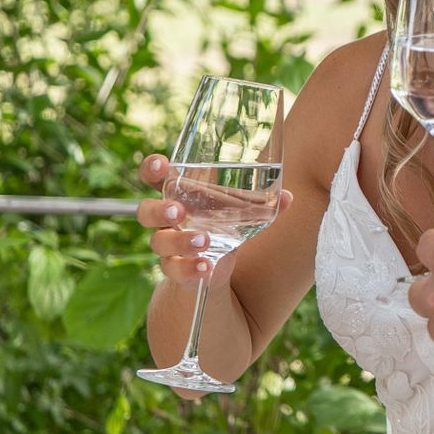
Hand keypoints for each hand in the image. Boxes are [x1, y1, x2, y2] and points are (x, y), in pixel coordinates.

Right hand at [137, 153, 291, 286]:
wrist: (211, 269)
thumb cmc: (221, 226)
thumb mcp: (239, 212)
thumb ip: (262, 204)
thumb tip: (288, 196)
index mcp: (177, 196)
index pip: (154, 178)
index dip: (153, 169)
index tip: (162, 163)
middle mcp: (166, 220)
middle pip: (145, 211)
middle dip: (159, 209)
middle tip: (180, 210)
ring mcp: (168, 246)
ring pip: (159, 242)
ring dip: (181, 240)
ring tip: (205, 240)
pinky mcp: (176, 269)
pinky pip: (174, 270)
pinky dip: (190, 268)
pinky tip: (206, 267)